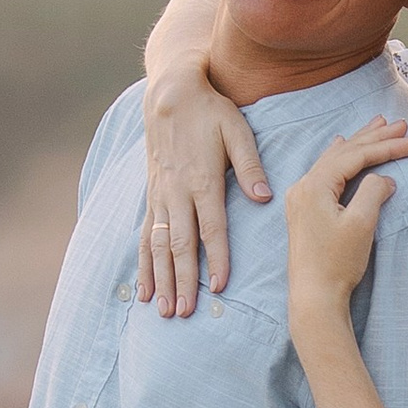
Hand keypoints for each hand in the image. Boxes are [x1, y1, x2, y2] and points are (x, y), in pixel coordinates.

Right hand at [139, 0, 266, 315]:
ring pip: (157, 246)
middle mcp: (177, 193)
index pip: (210, 227)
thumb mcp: (238, 131)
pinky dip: (144, 266)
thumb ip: (251, 165)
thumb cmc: (211, 113)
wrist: (171, 94)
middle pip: (179, 245)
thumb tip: (264, 198)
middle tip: (187, 313)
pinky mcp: (151, 197)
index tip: (220, 287)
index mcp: (202, 180)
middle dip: (183, 281)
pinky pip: (144, 237)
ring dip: (162, 281)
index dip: (215, 258)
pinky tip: (145, 291)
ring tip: (165, 311)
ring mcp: (160, 197)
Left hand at [284, 118, 407, 346]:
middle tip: (400, 123)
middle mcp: (303, 186)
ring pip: (334, 160)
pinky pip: (326, 172)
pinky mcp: (305, 211)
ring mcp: (301, 198)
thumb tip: (383, 179)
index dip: (387, 146)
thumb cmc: (336, 264)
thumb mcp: (361, 224)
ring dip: (359, 143)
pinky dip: (341, 157)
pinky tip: (342, 146)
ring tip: (378, 125)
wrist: (313, 297)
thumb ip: (373, 192)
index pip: (356, 156)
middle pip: (344, 152)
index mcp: (314, 185)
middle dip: (374, 137)